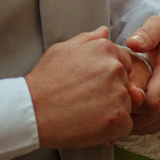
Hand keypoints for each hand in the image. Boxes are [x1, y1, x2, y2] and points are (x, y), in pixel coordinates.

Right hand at [25, 26, 136, 147]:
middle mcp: (115, 68)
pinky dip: (113, 129)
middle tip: (87, 99)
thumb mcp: (63, 50)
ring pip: (127, 104)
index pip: (124, 62)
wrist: (32, 111)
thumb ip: (88, 39)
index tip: (94, 85)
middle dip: (112, 92)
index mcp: (105, 49)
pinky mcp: (118, 118)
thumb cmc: (45, 81)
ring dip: (112, 110)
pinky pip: (126, 125)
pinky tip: (92, 125)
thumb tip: (104, 31)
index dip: (110, 76)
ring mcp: (118, 93)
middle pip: (126, 83)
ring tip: (86, 112)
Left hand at [124, 16, 159, 133]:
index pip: (151, 102)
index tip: (119, 86)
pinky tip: (130, 108)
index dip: (131, 99)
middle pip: (147, 117)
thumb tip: (132, 43)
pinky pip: (154, 127)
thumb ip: (147, 33)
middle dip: (127, 109)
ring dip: (131, 117)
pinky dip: (139, 121)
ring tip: (120, 100)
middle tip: (114, 94)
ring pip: (148, 126)